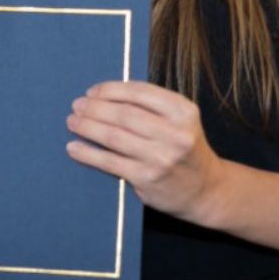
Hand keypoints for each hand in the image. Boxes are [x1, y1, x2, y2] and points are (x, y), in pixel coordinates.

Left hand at [66, 80, 219, 223]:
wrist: (205, 190)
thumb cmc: (185, 149)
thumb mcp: (180, 120)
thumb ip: (151, 106)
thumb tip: (105, 95)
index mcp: (183, 111)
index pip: (139, 92)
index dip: (110, 90)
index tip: (92, 91)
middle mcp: (175, 133)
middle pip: (123, 114)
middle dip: (94, 108)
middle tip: (77, 106)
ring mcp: (161, 157)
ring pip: (113, 136)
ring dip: (87, 127)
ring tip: (72, 122)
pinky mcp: (147, 178)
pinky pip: (109, 162)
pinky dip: (88, 153)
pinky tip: (74, 147)